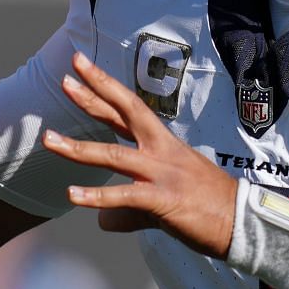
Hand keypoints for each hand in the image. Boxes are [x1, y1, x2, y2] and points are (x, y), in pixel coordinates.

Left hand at [41, 52, 237, 257]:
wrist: (240, 222)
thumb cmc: (207, 207)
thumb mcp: (166, 199)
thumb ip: (130, 208)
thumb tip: (104, 222)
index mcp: (164, 144)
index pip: (129, 108)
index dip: (104, 87)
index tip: (81, 66)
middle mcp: (161, 151)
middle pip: (124, 114)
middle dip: (94, 96)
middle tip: (66, 78)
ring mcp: (162, 174)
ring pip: (114, 155)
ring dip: (78, 148)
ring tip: (48, 140)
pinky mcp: (163, 200)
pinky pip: (124, 197)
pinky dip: (97, 197)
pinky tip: (72, 195)